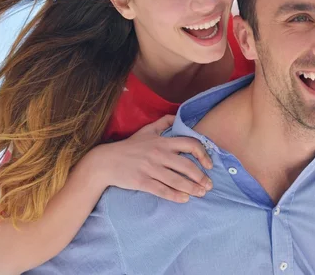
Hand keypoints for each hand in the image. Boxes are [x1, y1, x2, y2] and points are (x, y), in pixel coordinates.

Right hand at [88, 115, 212, 202]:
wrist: (105, 161)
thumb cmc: (128, 146)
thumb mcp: (146, 130)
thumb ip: (163, 122)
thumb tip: (177, 116)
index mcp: (162, 141)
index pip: (189, 144)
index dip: (203, 154)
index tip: (209, 164)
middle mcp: (158, 154)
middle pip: (186, 166)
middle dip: (201, 177)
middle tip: (209, 185)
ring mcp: (150, 168)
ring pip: (176, 180)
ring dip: (192, 188)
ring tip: (201, 193)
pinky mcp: (142, 181)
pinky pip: (162, 190)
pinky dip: (175, 195)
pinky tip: (184, 199)